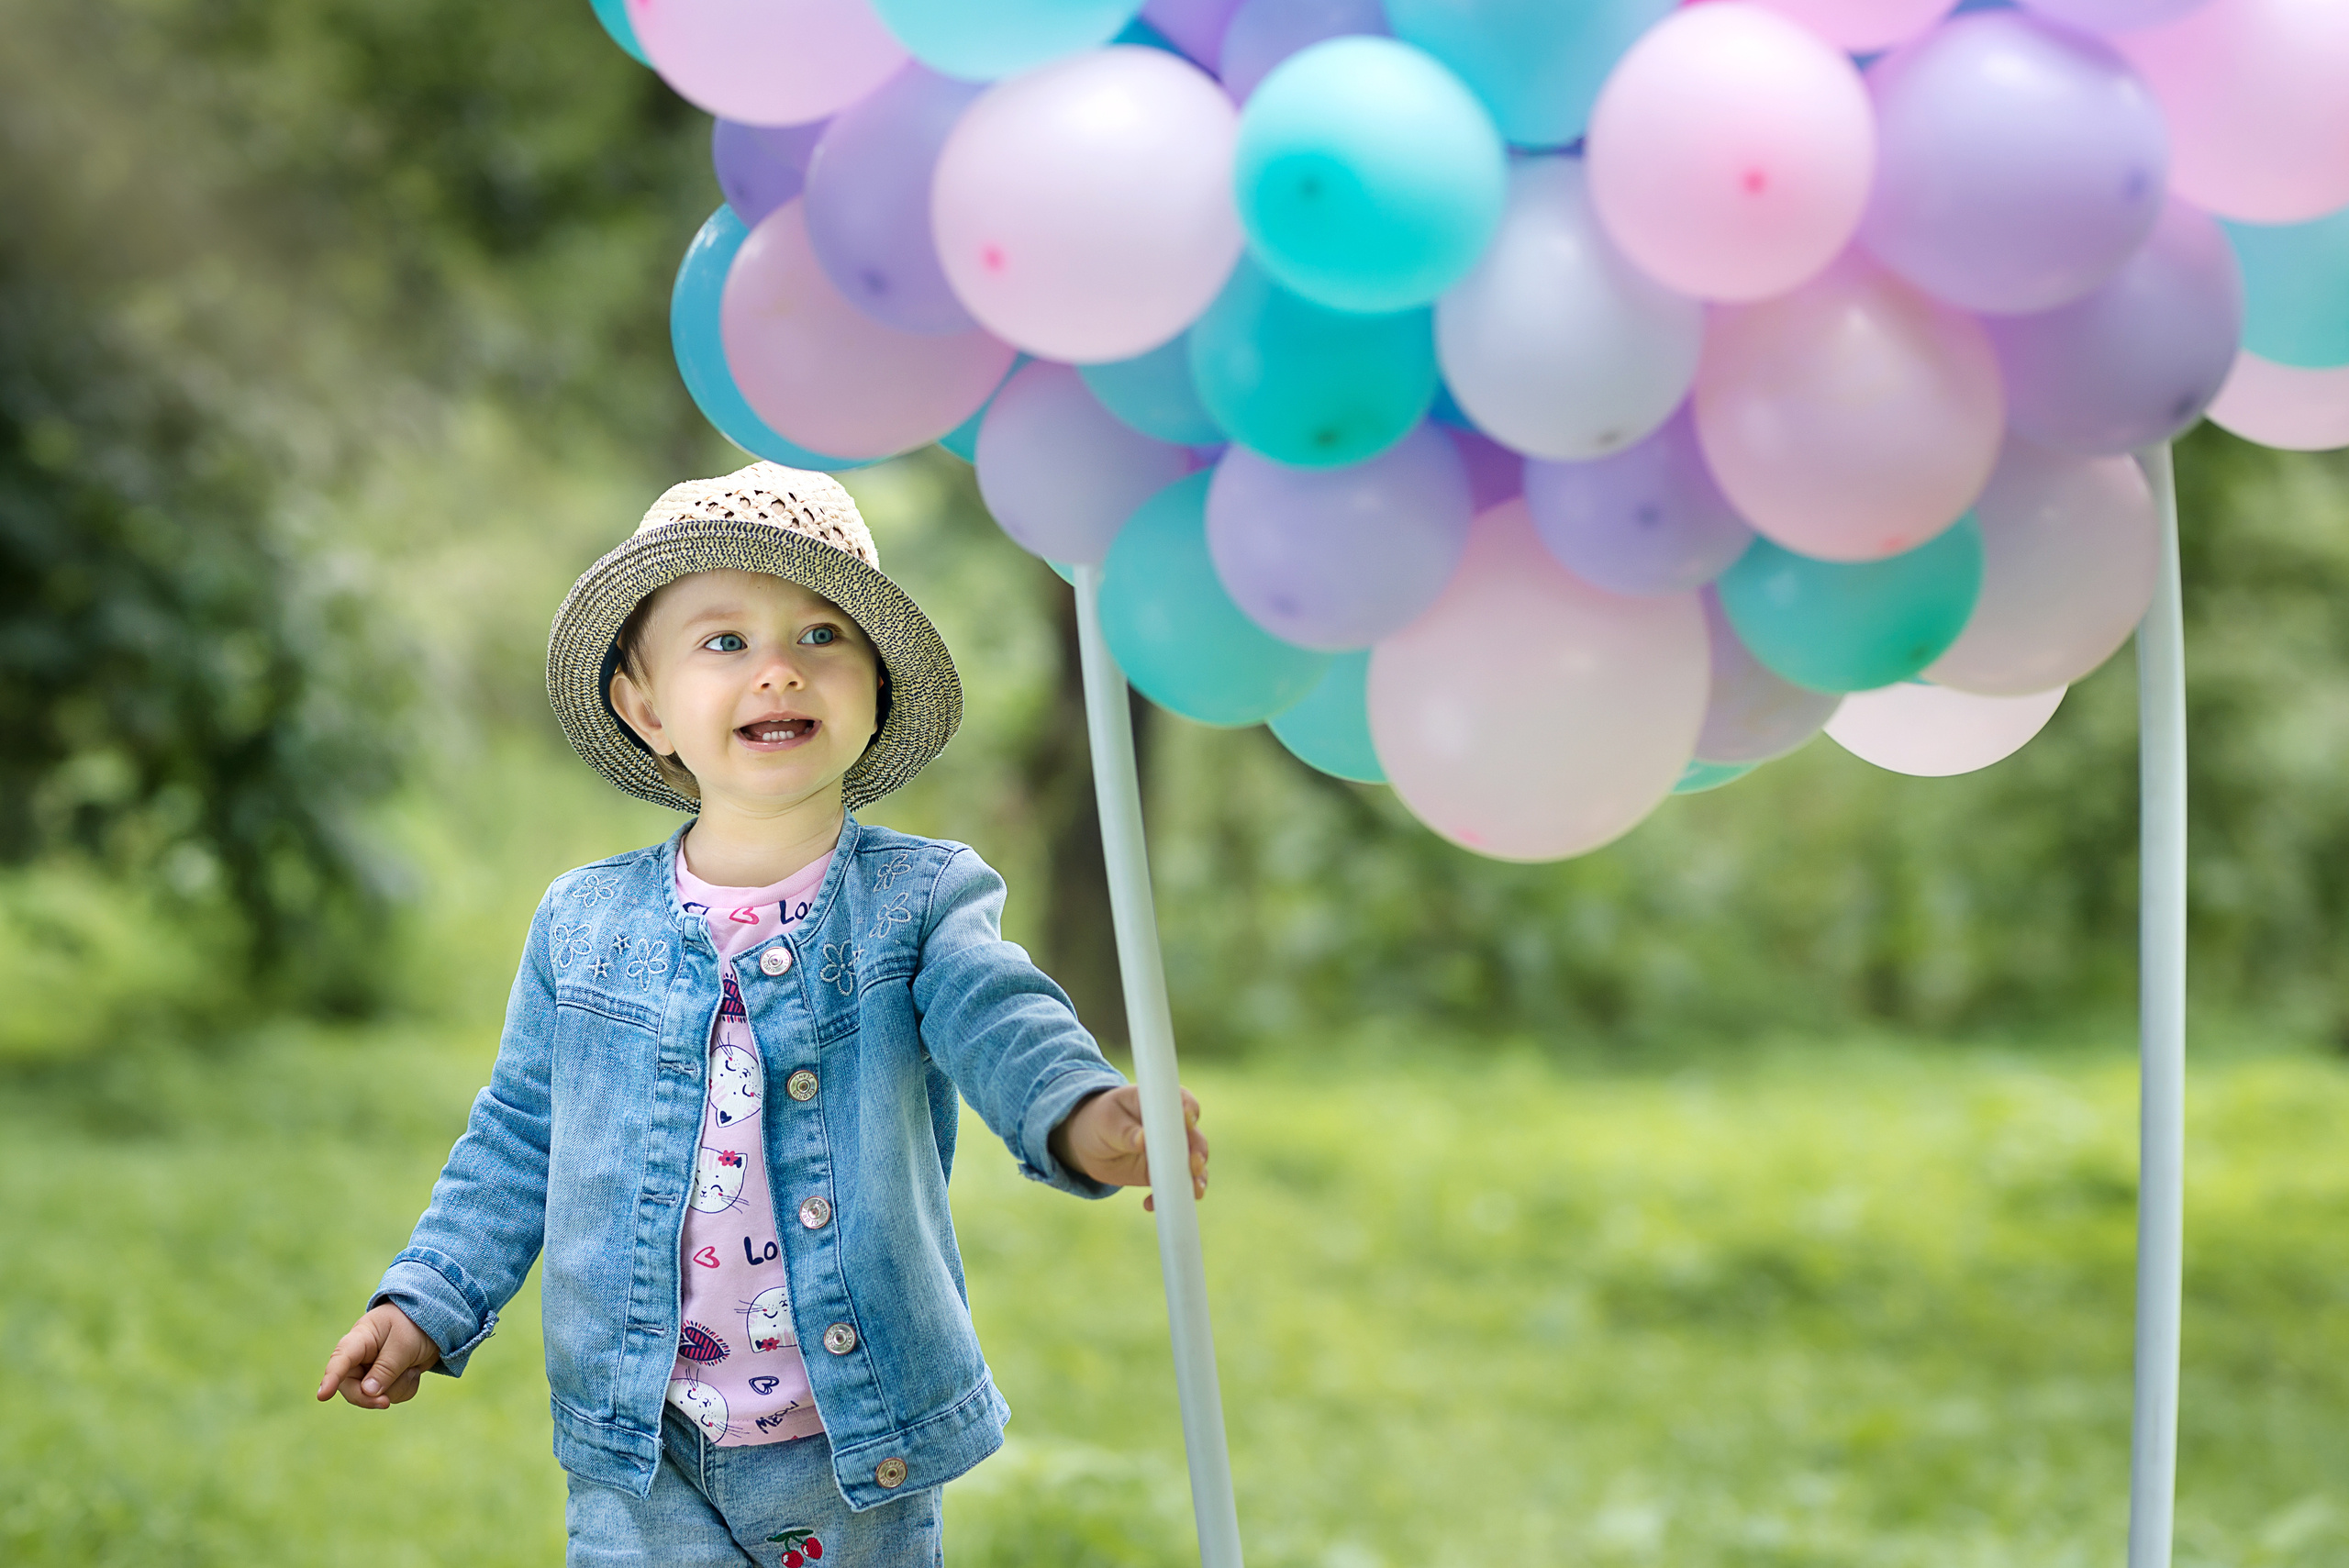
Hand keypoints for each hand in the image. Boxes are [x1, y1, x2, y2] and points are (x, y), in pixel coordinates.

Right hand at [316, 1303, 441, 1409]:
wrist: (434, 1325)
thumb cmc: (414, 1325)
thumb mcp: (403, 1344)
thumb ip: (386, 1368)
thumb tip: (368, 1392)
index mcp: (360, 1339)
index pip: (341, 1359)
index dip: (331, 1378)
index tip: (322, 1396)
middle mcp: (360, 1357)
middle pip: (350, 1387)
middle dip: (369, 1397)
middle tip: (386, 1402)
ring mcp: (371, 1371)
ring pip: (374, 1395)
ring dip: (397, 1387)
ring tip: (412, 1367)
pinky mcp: (385, 1381)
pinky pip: (391, 1396)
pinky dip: (405, 1388)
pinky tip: (414, 1371)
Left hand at [1050, 1085, 1208, 1210]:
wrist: (1089, 1144)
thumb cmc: (1100, 1121)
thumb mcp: (1106, 1123)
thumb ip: (1125, 1131)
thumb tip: (1142, 1140)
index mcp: (1160, 1103)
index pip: (1183, 1101)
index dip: (1189, 1111)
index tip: (1188, 1122)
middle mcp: (1173, 1126)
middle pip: (1195, 1137)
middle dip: (1198, 1152)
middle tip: (1194, 1166)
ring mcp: (1172, 1151)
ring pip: (1194, 1164)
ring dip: (1195, 1179)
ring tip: (1192, 1192)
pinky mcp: (1166, 1173)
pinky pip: (1178, 1186)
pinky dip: (1171, 1196)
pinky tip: (1149, 1203)